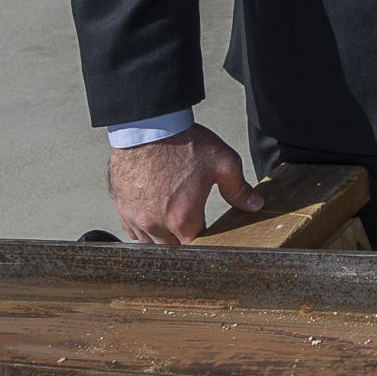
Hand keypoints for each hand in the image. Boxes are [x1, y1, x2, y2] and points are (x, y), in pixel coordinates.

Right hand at [107, 125, 259, 245]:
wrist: (148, 127)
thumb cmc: (183, 143)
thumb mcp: (223, 163)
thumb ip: (239, 189)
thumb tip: (253, 205)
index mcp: (183, 218)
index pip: (196, 247)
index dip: (206, 243)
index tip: (212, 234)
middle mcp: (156, 224)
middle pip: (172, 249)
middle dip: (185, 242)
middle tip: (195, 227)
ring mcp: (135, 217)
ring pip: (150, 244)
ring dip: (163, 239)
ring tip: (174, 224)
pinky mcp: (122, 208)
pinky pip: (132, 232)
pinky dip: (144, 231)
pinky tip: (154, 218)